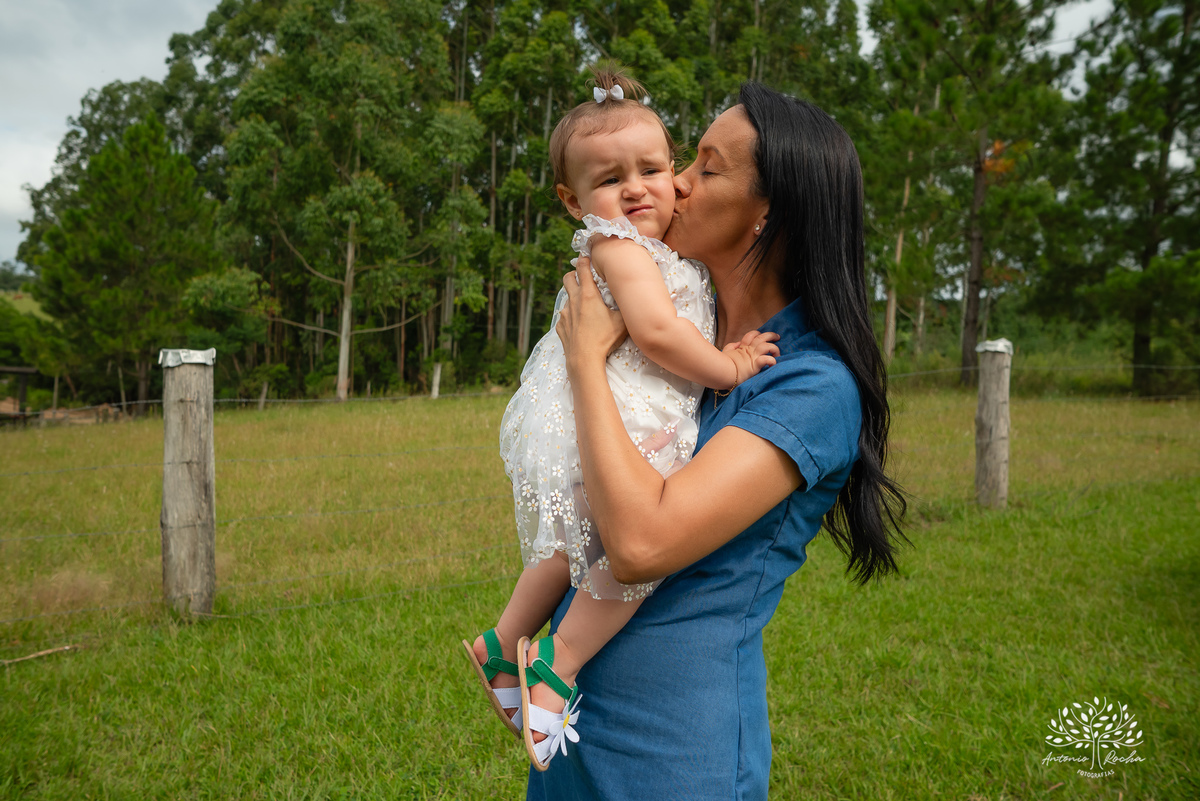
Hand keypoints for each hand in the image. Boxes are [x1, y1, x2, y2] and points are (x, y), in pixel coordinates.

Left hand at [557, 257, 627, 372]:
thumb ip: (626, 306)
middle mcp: (573, 300)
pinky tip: (580, 325)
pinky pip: (565, 315)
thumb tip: (634, 298)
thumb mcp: (622, 321)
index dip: (584, 260)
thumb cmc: (605, 339)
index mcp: (588, 294)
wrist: (584, 359)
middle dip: (574, 274)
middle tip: (583, 278)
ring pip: (567, 298)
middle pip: (567, 278)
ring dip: (574, 297)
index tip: (586, 256)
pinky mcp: (560, 326)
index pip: (582, 268)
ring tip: (586, 308)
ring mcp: (565, 313)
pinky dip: (571, 315)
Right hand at [722, 329, 779, 386]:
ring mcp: (753, 357)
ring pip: (767, 346)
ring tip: (777, 353)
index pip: (751, 335)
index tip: (761, 335)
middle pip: (762, 337)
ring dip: (774, 348)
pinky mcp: (755, 365)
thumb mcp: (726, 351)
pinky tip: (773, 364)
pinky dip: (772, 361)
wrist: (722, 372)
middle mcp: (750, 350)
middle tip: (777, 337)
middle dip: (771, 335)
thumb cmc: (723, 363)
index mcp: (743, 347)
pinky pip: (767, 360)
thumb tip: (738, 343)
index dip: (757, 333)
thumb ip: (732, 346)